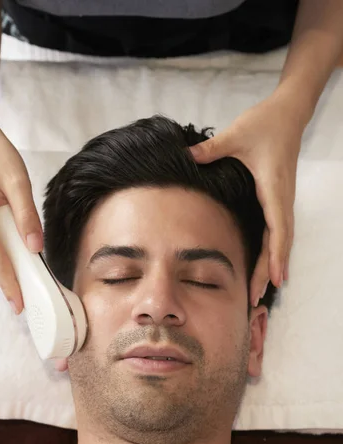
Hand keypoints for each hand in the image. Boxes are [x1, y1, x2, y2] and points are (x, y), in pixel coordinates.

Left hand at [190, 89, 304, 306]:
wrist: (288, 114)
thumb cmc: (264, 124)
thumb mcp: (236, 135)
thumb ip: (211, 149)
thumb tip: (186, 157)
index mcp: (273, 188)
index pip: (277, 228)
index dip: (276, 256)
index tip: (275, 280)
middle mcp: (281, 200)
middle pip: (279, 243)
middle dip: (269, 271)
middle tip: (257, 298)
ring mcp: (281, 201)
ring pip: (279, 240)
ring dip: (271, 266)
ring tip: (260, 291)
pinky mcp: (277, 200)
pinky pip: (277, 232)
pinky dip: (272, 252)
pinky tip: (265, 268)